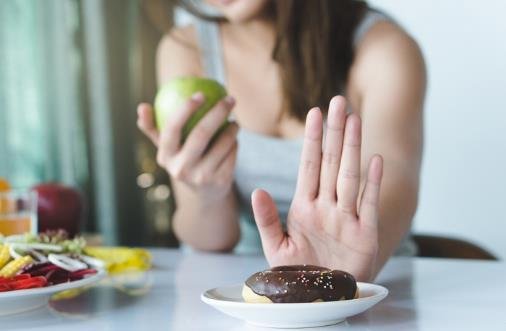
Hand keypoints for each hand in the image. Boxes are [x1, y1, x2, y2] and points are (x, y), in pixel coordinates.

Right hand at [137, 93, 238, 201]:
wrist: (204, 193)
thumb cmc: (183, 159)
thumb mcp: (167, 148)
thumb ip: (153, 127)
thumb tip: (142, 106)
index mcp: (165, 156)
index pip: (172, 129)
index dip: (185, 109)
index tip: (200, 94)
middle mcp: (181, 169)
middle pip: (201, 134)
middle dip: (217, 112)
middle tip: (229, 99)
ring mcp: (201, 177)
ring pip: (222, 143)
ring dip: (232, 128)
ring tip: (233, 121)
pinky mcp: (220, 181)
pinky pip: (232, 153)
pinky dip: (235, 143)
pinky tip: (234, 139)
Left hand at [251, 96, 382, 280]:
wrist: (321, 299)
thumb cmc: (299, 273)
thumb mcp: (276, 247)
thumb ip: (267, 219)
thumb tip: (257, 190)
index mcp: (304, 207)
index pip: (308, 166)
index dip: (312, 139)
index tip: (314, 113)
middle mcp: (327, 207)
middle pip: (330, 163)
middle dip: (334, 132)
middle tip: (338, 101)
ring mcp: (347, 218)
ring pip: (349, 176)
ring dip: (352, 148)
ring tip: (354, 119)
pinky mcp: (365, 235)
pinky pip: (369, 204)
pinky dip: (373, 183)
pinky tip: (376, 160)